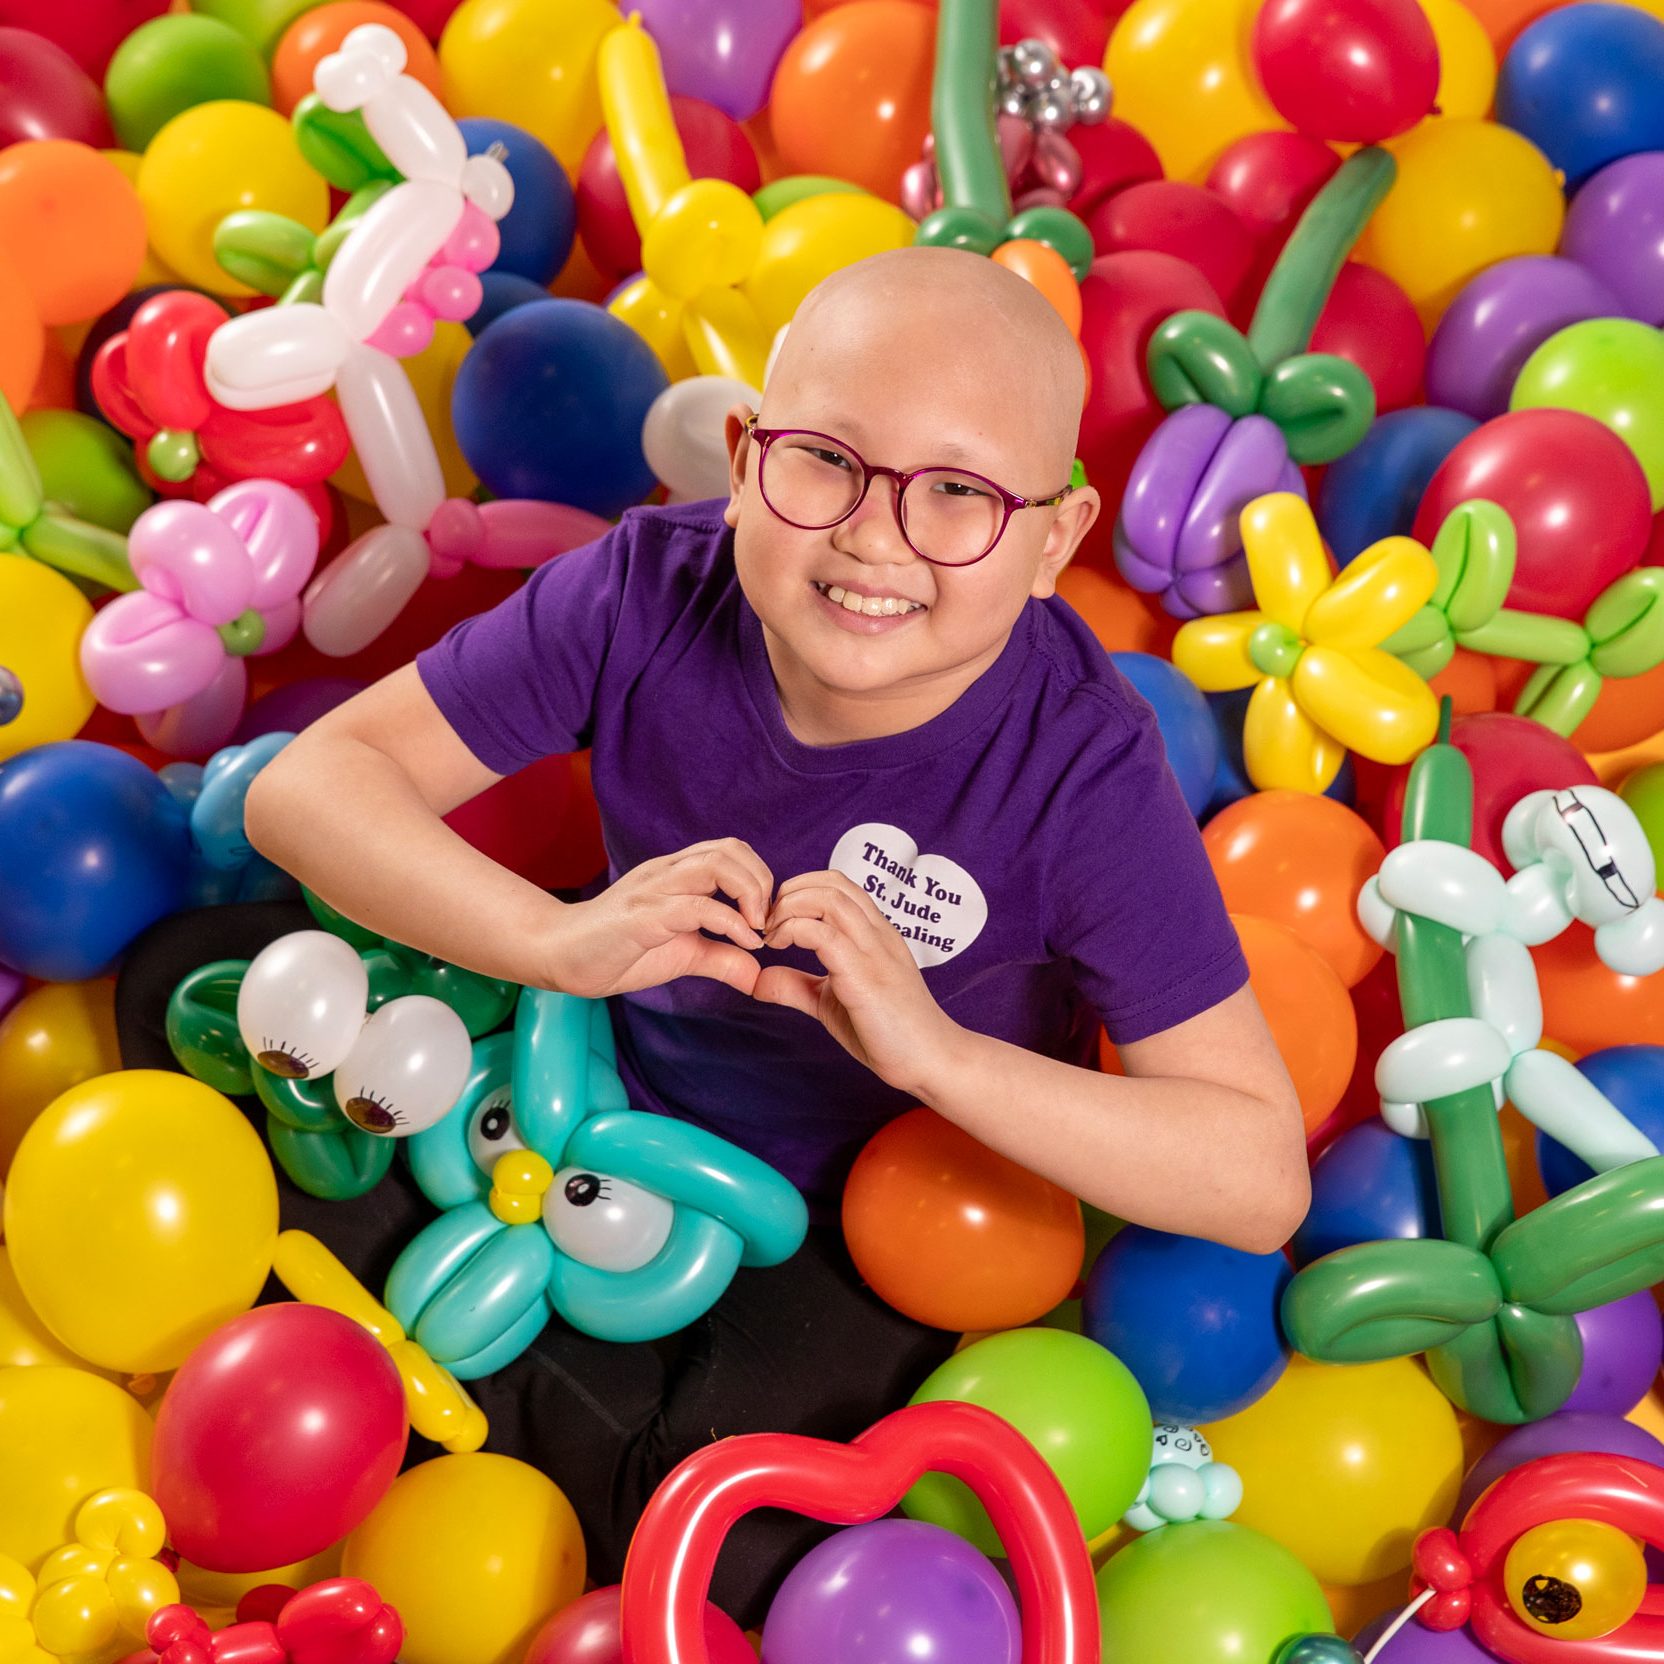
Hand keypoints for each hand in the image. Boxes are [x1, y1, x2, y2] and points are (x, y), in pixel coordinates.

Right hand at [540, 838, 771, 998]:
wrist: (560, 957)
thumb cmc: (618, 951)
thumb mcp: (683, 955)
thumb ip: (720, 958)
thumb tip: (757, 974)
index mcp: (677, 873)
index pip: (732, 850)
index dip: (761, 878)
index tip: (766, 919)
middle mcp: (668, 872)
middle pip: (731, 849)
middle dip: (763, 882)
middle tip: (766, 922)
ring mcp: (655, 890)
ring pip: (716, 864)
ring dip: (750, 894)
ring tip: (756, 928)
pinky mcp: (643, 915)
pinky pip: (697, 907)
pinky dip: (731, 923)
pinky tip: (743, 944)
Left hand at [752, 869, 959, 1095]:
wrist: (929, 1060)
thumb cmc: (888, 1032)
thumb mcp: (830, 1001)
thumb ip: (796, 985)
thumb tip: (757, 979)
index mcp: (873, 932)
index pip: (836, 884)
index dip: (798, 891)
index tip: (775, 922)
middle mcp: (876, 932)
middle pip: (830, 881)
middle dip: (788, 894)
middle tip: (767, 927)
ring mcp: (873, 951)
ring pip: (828, 898)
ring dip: (789, 908)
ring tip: (773, 937)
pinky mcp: (865, 976)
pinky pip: (825, 935)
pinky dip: (793, 931)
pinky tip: (780, 950)